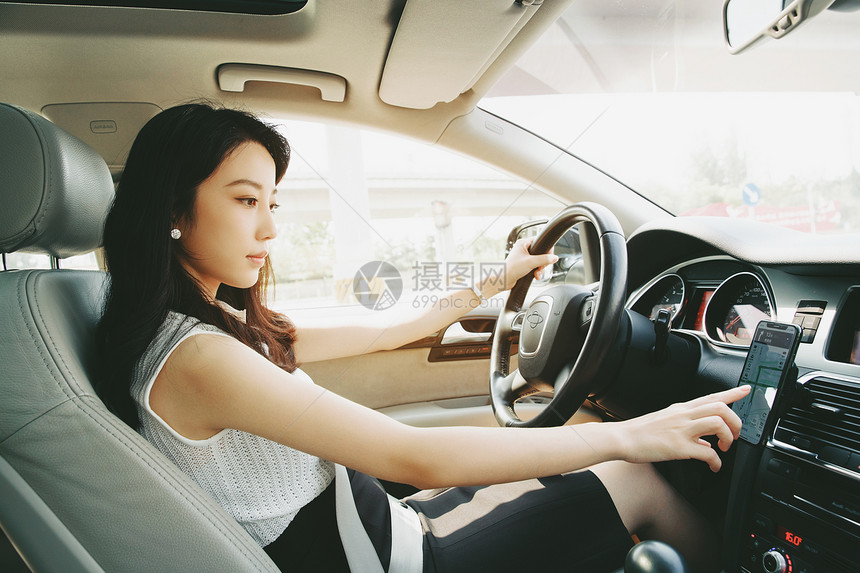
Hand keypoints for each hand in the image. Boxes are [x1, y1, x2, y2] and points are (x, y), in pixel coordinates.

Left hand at [501, 237, 557, 290]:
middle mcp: (523, 249)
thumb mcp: (531, 262)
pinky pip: (535, 266)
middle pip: (541, 252)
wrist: (504, 280)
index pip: (540, 241)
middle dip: (543, 262)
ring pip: (539, 260)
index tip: (549, 257)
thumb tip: (554, 257)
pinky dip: (536, 271)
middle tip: (541, 267)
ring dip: (540, 268)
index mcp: (523, 243)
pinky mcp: (524, 264)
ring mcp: (524, 257)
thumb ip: (544, 259)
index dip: (546, 249)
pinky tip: (535, 275)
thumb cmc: (512, 268)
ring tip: (537, 273)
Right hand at [616, 386, 750, 471]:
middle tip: (735, 434)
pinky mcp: (678, 446)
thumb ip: (689, 431)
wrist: (622, 438)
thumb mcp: (666, 425)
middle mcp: (683, 415)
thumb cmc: (640, 432)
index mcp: (681, 409)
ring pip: (717, 423)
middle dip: (735, 421)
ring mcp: (681, 430)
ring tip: (725, 448)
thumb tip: (706, 444)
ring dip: (728, 436)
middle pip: (720, 407)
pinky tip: (715, 467)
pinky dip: (717, 462)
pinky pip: (707, 453)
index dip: (732, 393)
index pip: (711, 396)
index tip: (746, 390)